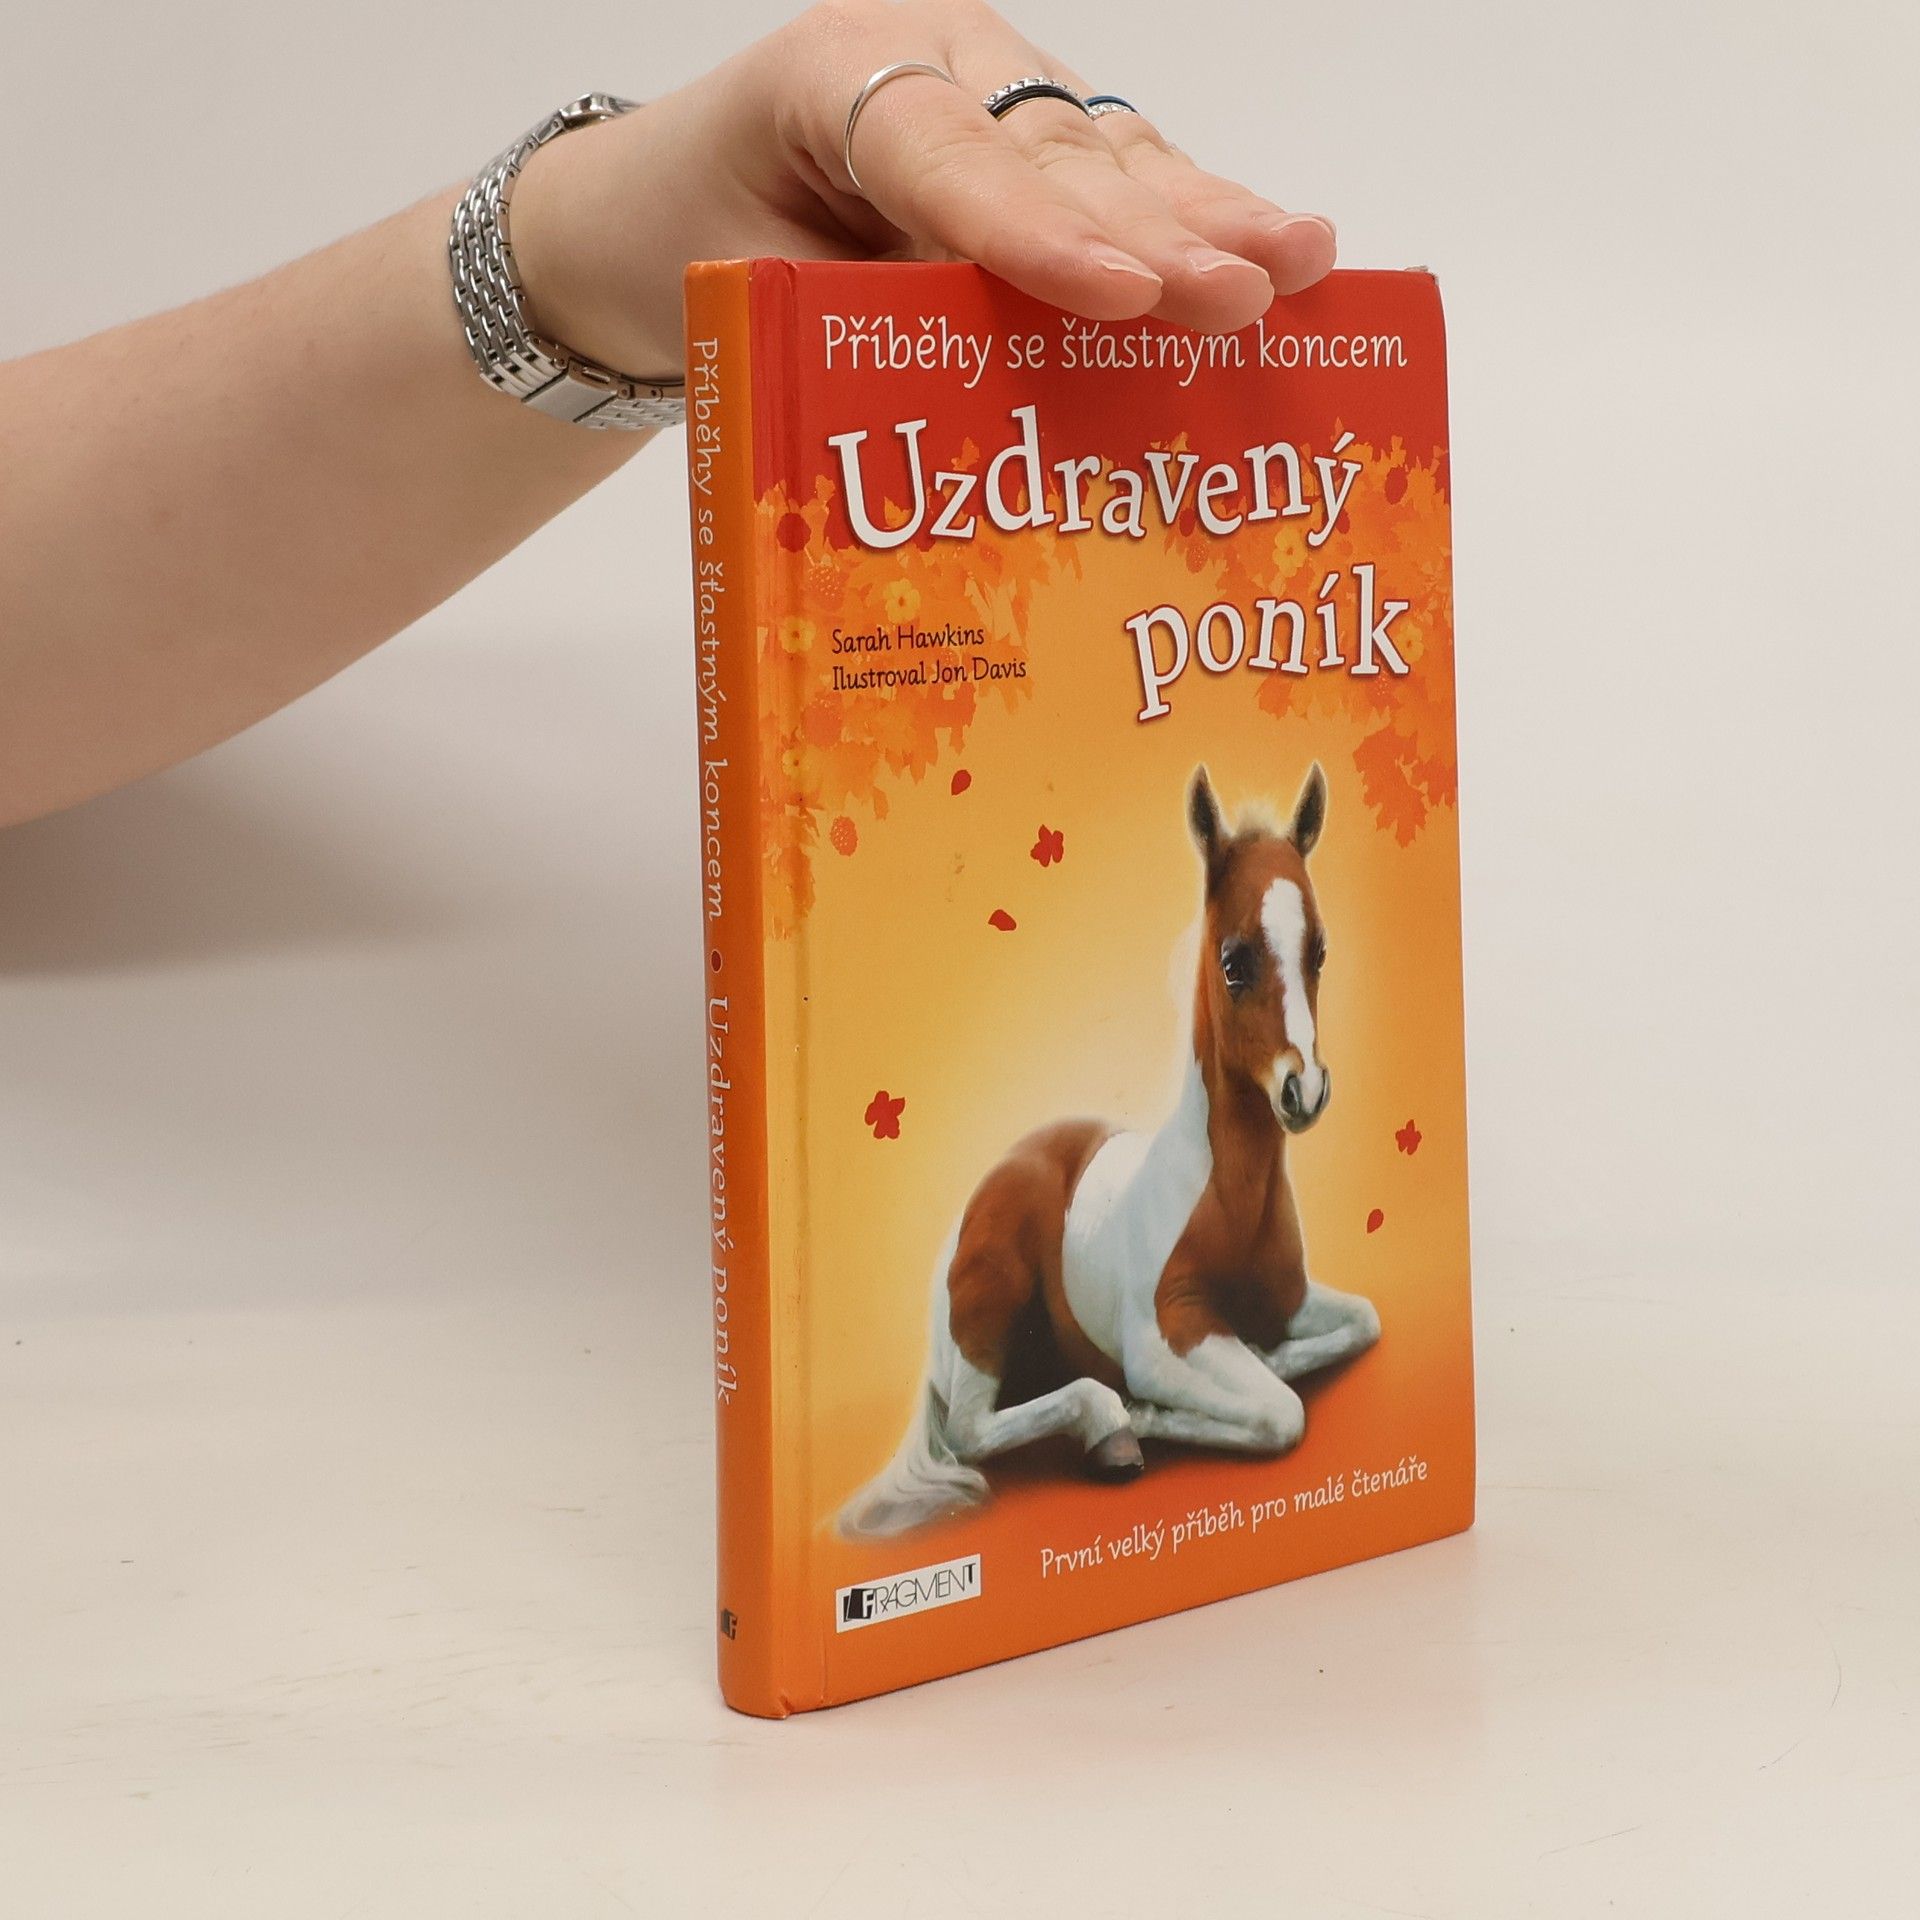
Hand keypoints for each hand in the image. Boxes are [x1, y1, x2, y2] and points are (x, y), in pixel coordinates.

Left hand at [511, 0, 1337, 381]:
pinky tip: (1277, 249)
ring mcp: (989, 95)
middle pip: (1058, 153)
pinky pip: (1115, 180)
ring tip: (1299, 262)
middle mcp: (931, 64)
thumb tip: (999, 391)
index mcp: (833, 77)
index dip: (1040, 232)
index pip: (951, 155)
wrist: (643, 210)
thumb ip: (860, 320)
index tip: (1121, 295)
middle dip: (1158, 230)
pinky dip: (1193, 220)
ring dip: (1207, 217)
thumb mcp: (740, 289)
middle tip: (1242, 296)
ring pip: (1108, 156)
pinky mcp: (1026, 145)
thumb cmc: (681, 242)